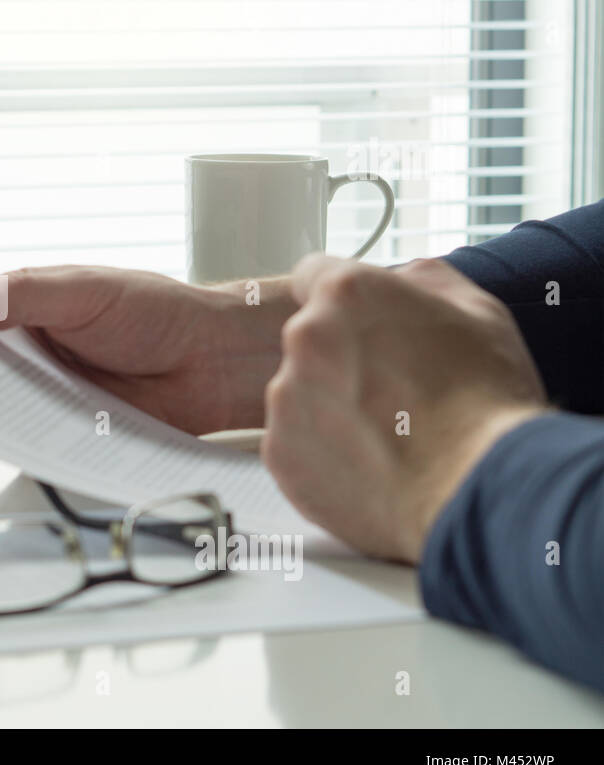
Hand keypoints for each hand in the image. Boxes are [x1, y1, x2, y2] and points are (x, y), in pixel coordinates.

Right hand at [0, 265, 296, 433]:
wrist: (213, 361)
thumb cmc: (157, 311)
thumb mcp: (82, 290)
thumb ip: (21, 294)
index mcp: (28, 310)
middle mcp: (32, 355)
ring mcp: (48, 395)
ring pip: (0, 406)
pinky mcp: (69, 432)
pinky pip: (36, 439)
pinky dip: (21, 438)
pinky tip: (8, 436)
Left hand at [261, 255, 548, 561]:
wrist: (476, 490)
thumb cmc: (484, 403)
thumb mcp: (480, 313)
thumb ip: (427, 281)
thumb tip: (407, 279)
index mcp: (346, 295)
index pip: (315, 275)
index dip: (344, 301)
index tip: (361, 322)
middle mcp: (304, 339)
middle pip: (311, 339)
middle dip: (343, 357)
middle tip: (392, 389)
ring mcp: (286, 399)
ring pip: (301, 393)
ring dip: (332, 407)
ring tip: (387, 435)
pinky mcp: (280, 453)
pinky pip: (296, 443)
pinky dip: (325, 452)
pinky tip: (371, 464)